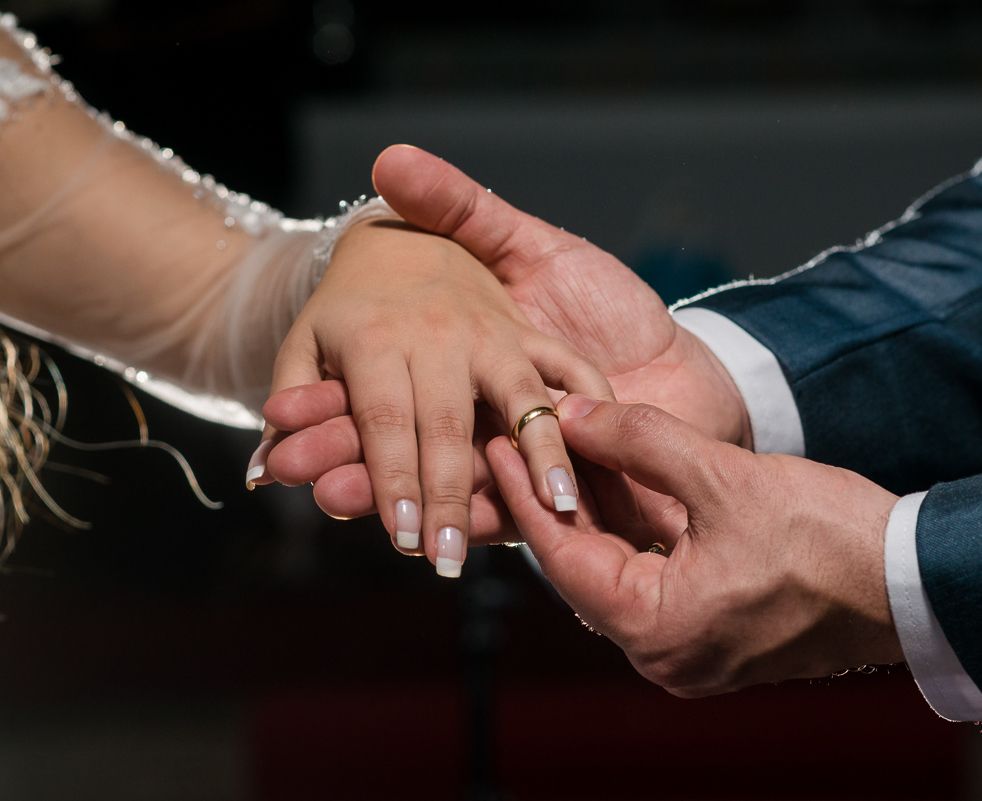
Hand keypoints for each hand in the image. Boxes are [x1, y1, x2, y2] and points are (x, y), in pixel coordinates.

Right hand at [274, 146, 753, 533]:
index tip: (279, 409)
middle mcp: (474, 419)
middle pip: (396, 441)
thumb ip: (467, 214)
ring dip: (385, 493)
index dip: (328, 401)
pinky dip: (475, 513)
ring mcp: (514, 458)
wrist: (692, 366)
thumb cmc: (611, 305)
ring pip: (438, 478)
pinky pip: (514, 507)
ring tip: (329, 497)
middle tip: (285, 467)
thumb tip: (389, 159)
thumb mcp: (534, 248)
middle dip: (340, 454)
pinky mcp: (557, 490)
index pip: (379, 387)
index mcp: (457, 367)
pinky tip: (428, 523)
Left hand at [487, 394, 903, 695]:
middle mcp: (665, 655)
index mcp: (658, 630)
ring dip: (594, 516)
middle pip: (584, 568)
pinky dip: (633, 537)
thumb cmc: (833, 539)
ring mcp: (692, 651)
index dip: (526, 492)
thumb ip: (641, 442)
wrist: (915, 582)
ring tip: (559, 455)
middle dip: (553, 501)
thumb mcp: (726, 477)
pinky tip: (618, 489)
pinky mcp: (717, 637)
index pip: (563, 555)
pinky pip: (653, 583)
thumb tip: (571, 414)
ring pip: (618, 574)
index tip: (497, 440)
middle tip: (517, 440)